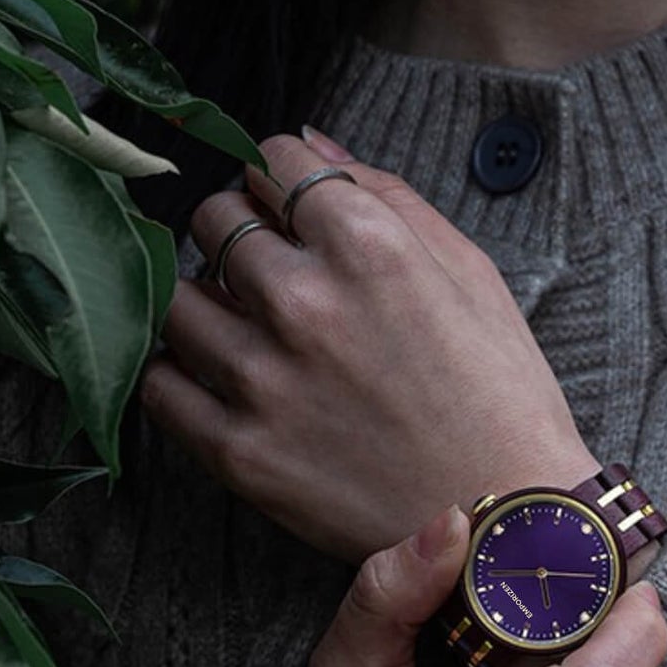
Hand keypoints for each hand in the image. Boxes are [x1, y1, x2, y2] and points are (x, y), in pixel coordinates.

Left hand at [137, 130, 597, 564]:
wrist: (507, 525)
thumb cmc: (502, 398)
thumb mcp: (473, 274)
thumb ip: (389, 195)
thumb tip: (310, 141)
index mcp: (370, 245)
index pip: (272, 160)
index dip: (281, 176)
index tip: (290, 204)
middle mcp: (305, 302)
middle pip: (212, 218)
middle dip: (240, 229)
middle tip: (273, 268)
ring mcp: (263, 379)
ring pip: (173, 295)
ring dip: (205, 297)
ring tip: (246, 325)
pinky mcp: (238, 451)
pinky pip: (159, 382)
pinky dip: (177, 367)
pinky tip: (217, 373)